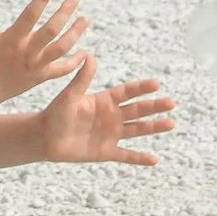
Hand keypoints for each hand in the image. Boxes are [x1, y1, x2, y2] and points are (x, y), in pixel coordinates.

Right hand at [0, 0, 86, 108]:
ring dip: (75, 32)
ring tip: (85, 19)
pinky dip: (75, 61)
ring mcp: (36, 66)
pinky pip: (63, 69)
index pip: (29, 16)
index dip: (41, 0)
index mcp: (11, 39)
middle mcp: (26, 52)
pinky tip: (84, 52)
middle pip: (51, 30)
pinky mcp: (41, 77)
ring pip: (61, 48)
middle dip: (64, 12)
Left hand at [35, 54, 175, 166]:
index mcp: (103, 101)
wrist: (44, 137)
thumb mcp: (69, 95)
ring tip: (171, 123)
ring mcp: (110, 134)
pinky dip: (140, 158)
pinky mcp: (106, 152)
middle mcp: (111, 116)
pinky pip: (127, 155)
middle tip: (172, 102)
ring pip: (137, 130)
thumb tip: (89, 55)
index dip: (141, 88)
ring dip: (154, 127)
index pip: (126, 92)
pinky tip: (155, 159)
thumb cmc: (55, 113)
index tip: (156, 84)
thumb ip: (81, 79)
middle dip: (154, 106)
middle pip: (137, 110)